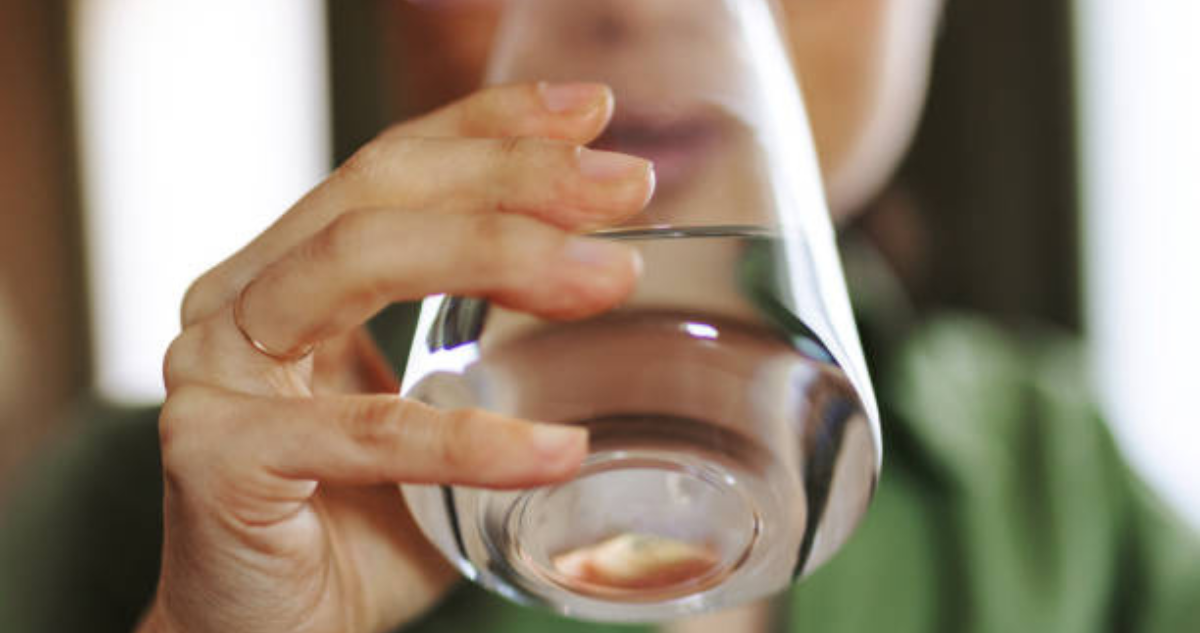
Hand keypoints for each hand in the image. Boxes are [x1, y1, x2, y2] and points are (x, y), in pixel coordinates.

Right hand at [140, 82, 654, 632]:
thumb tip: (608, 288)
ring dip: (497, 254)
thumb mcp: (431, 408)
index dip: (487, 126)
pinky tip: (555, 451)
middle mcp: (240, 299)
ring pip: (355, 263)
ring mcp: (216, 369)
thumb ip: (483, 344)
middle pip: (377, 192)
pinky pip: (365, 431)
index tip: (590, 114)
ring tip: (607, 280)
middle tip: (626, 189)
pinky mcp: (219, 453)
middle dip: (511, 179)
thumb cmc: (355, 526)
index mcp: (287, 273)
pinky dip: (470, 439)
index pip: (392, 168)